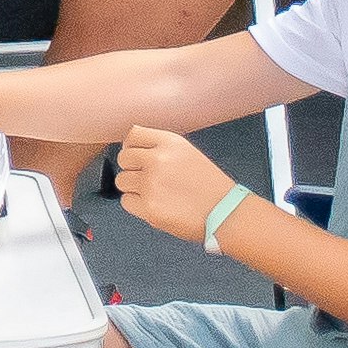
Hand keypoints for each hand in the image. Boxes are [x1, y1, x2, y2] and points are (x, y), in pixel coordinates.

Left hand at [113, 124, 241, 247]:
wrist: (225, 212)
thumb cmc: (209, 186)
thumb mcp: (187, 153)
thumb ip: (160, 149)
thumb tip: (133, 151)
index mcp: (169, 142)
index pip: (133, 135)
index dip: (132, 147)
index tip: (137, 157)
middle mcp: (157, 159)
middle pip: (124, 158)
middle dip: (132, 169)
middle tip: (148, 179)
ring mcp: (151, 183)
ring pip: (122, 181)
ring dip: (134, 188)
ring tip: (155, 193)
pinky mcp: (148, 207)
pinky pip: (126, 201)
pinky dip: (137, 205)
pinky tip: (155, 205)